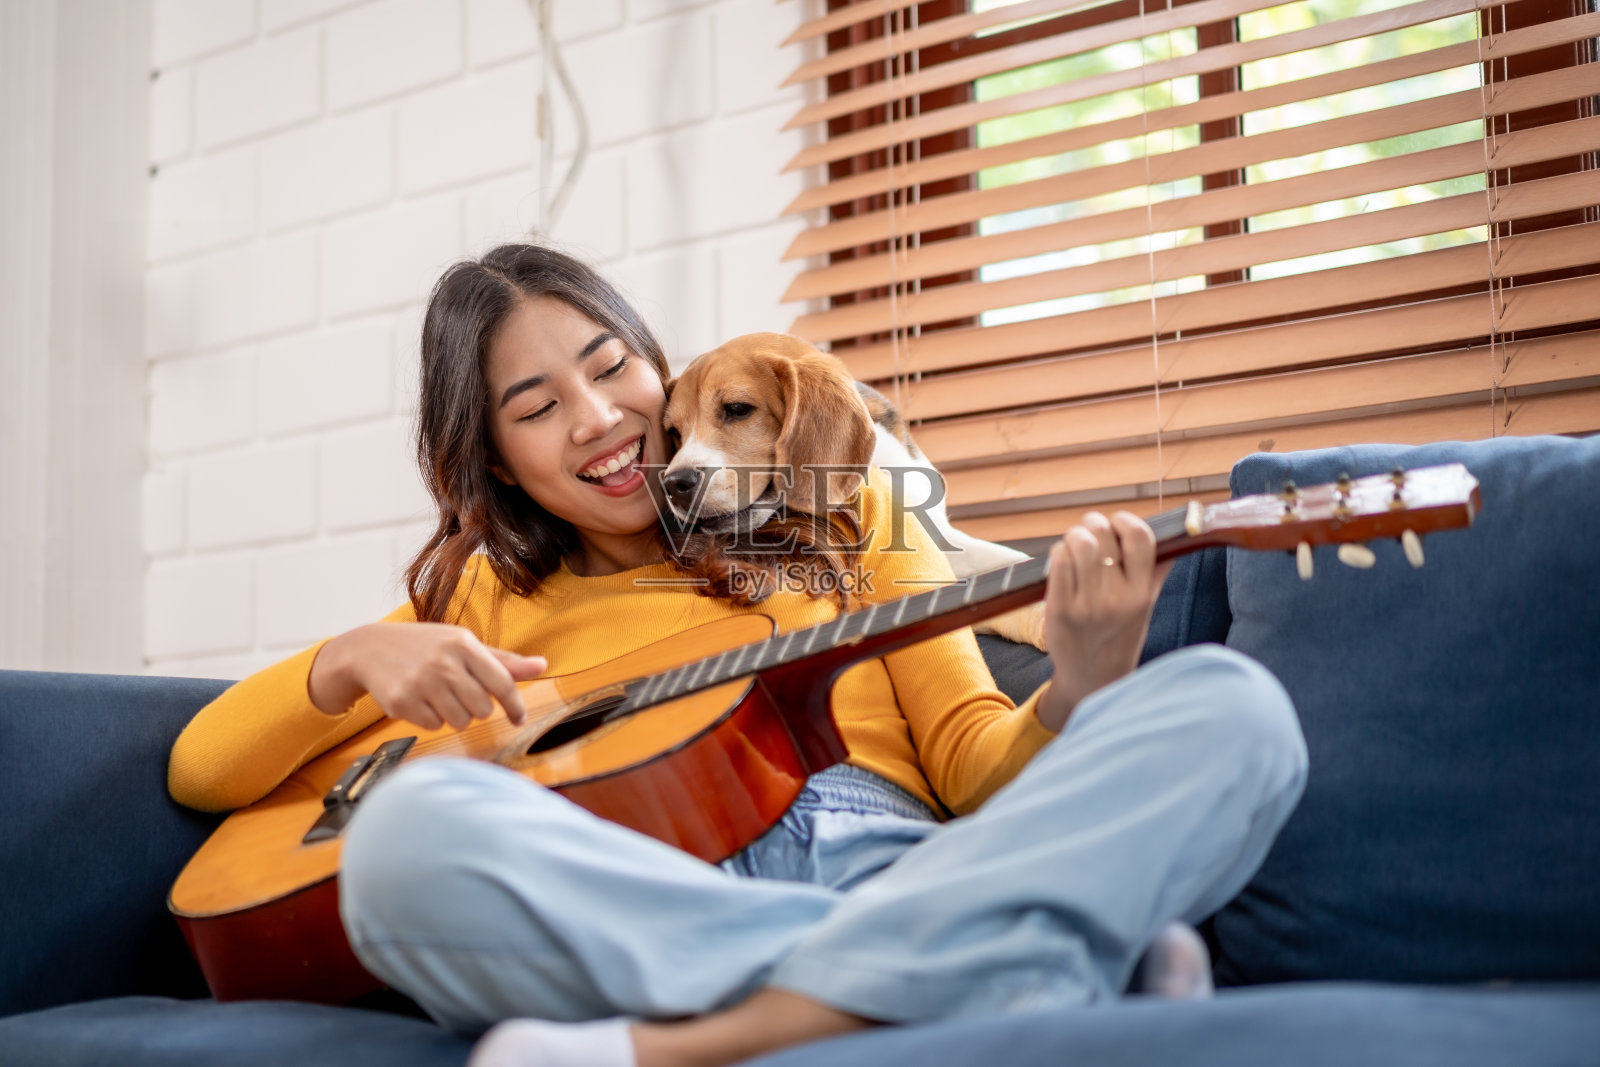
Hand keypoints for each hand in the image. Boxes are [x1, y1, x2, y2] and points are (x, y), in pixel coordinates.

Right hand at [308, 622, 546, 729]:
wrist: (370, 649)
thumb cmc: (425, 646)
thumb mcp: (463, 644)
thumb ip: (502, 660)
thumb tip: (542, 665)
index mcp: (464, 644)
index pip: (503, 682)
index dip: (515, 706)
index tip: (519, 718)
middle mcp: (444, 662)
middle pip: (483, 709)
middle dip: (476, 708)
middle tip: (459, 694)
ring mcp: (421, 682)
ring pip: (460, 721)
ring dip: (454, 715)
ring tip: (438, 695)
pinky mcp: (402, 702)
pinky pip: (434, 726)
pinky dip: (431, 718)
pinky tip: (420, 700)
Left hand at [1035, 511, 1171, 731]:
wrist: (1092, 679)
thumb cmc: (1119, 637)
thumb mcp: (1145, 607)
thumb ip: (1156, 572)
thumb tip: (1175, 538)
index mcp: (1141, 595)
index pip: (1140, 538)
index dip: (1126, 520)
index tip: (1117, 523)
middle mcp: (1116, 599)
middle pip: (1102, 534)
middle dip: (1093, 525)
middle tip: (1091, 533)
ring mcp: (1086, 605)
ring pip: (1078, 543)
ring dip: (1074, 537)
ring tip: (1076, 548)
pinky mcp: (1059, 609)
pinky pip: (1057, 562)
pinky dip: (1059, 554)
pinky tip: (1064, 564)